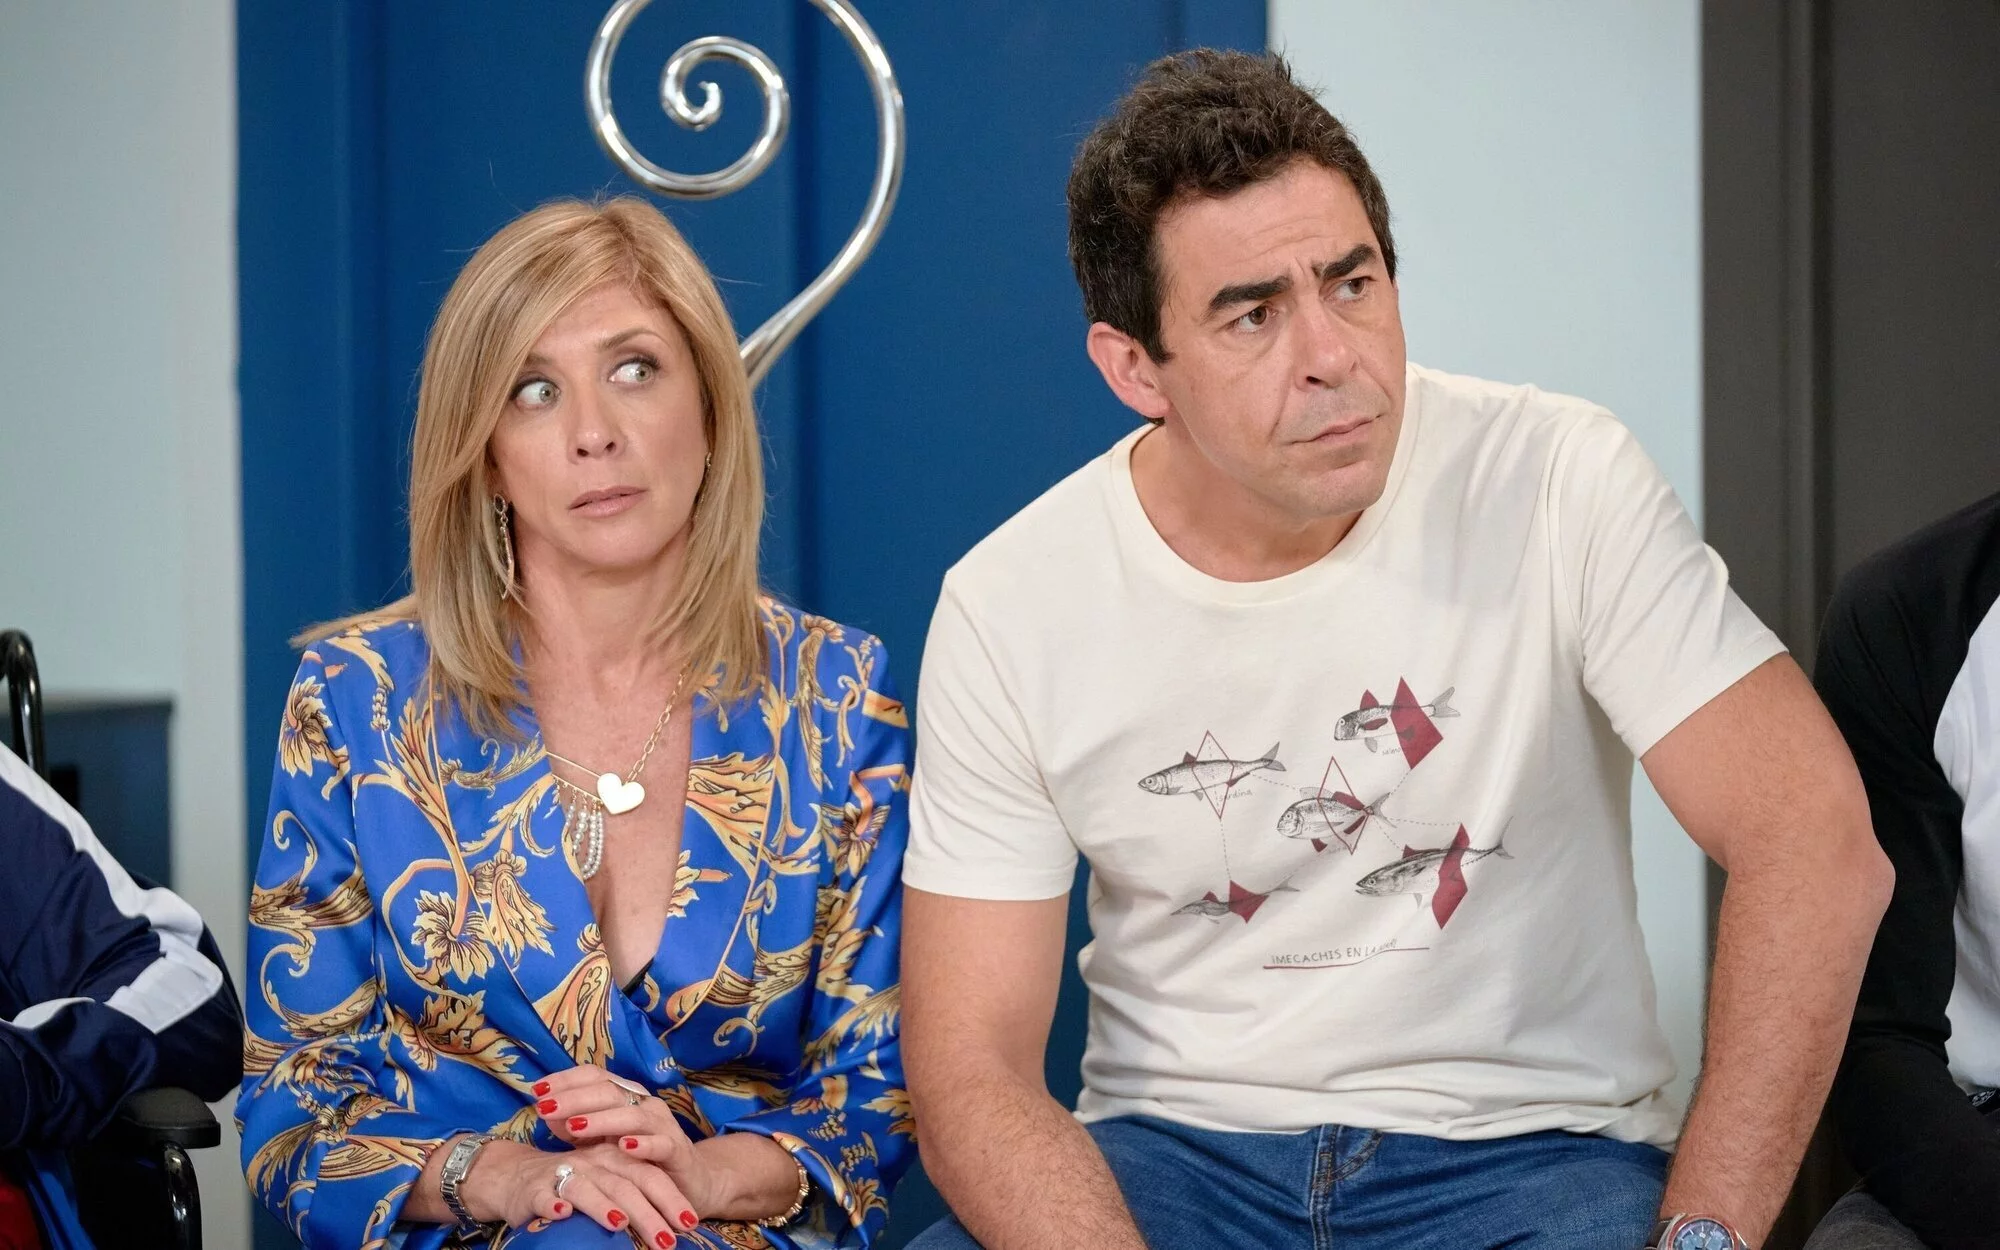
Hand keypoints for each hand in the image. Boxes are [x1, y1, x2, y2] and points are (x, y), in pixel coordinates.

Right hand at [463, 1137, 699, 1248]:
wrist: (516, 1175)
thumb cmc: (574, 1184)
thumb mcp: (607, 1185)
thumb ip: (634, 1196)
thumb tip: (672, 1227)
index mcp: (615, 1159)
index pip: (650, 1176)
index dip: (671, 1198)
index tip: (690, 1224)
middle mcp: (593, 1163)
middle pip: (625, 1184)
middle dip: (648, 1212)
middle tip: (666, 1240)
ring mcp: (563, 1174)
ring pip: (587, 1189)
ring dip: (603, 1206)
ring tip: (620, 1224)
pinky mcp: (534, 1189)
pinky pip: (545, 1196)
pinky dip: (553, 1205)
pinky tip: (563, 1215)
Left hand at [534, 1065, 718, 1211]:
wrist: (685, 1183)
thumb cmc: (636, 1160)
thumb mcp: (599, 1142)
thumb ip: (574, 1125)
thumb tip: (545, 1111)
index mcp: (626, 1095)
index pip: (595, 1075)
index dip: (565, 1080)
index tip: (536, 1090)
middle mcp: (645, 1103)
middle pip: (609, 1090)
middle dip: (574, 1098)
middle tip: (545, 1108)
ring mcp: (663, 1125)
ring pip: (632, 1114)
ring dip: (601, 1119)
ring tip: (575, 1126)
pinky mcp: (677, 1150)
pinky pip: (661, 1144)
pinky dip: (642, 1144)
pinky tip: (624, 1147)